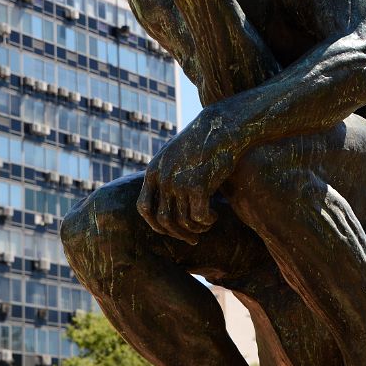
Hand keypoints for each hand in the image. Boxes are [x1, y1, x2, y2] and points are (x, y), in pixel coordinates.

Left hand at [137, 109, 237, 244]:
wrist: (221, 126)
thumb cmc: (201, 142)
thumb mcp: (175, 155)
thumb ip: (166, 175)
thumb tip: (166, 203)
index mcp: (153, 171)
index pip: (144, 208)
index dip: (155, 224)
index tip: (170, 230)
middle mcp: (163, 178)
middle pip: (164, 220)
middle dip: (178, 234)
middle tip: (193, 239)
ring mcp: (179, 182)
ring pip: (184, 221)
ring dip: (197, 228)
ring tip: (208, 224)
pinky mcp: (199, 185)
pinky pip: (200, 217)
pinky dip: (207, 221)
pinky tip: (215, 215)